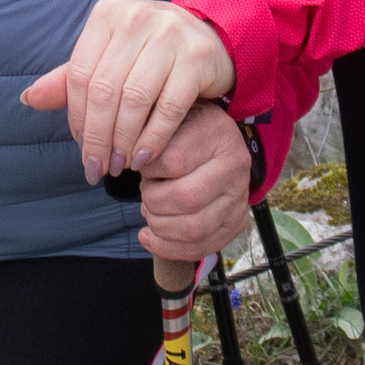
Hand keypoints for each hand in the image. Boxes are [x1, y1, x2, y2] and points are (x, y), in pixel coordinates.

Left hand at [20, 0, 238, 184]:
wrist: (212, 38)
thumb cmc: (150, 53)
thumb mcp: (110, 58)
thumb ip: (70, 79)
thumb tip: (29, 99)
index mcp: (108, 14)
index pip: (80, 74)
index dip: (76, 118)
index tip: (81, 148)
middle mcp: (138, 18)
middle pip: (105, 90)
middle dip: (97, 137)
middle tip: (96, 167)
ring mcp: (170, 35)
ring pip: (134, 100)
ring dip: (123, 141)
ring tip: (119, 164)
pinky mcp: (197, 58)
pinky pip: (169, 108)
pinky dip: (153, 138)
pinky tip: (144, 158)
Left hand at [134, 102, 253, 271]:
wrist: (218, 143)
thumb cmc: (185, 130)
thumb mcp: (169, 116)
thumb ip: (149, 131)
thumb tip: (125, 158)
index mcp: (217, 132)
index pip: (173, 160)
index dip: (147, 169)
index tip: (139, 164)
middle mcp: (235, 165)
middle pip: (185, 198)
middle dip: (153, 201)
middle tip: (146, 192)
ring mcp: (239, 198)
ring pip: (193, 228)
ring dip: (159, 225)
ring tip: (150, 211)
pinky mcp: (236, 223)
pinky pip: (201, 246)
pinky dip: (168, 248)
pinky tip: (150, 236)